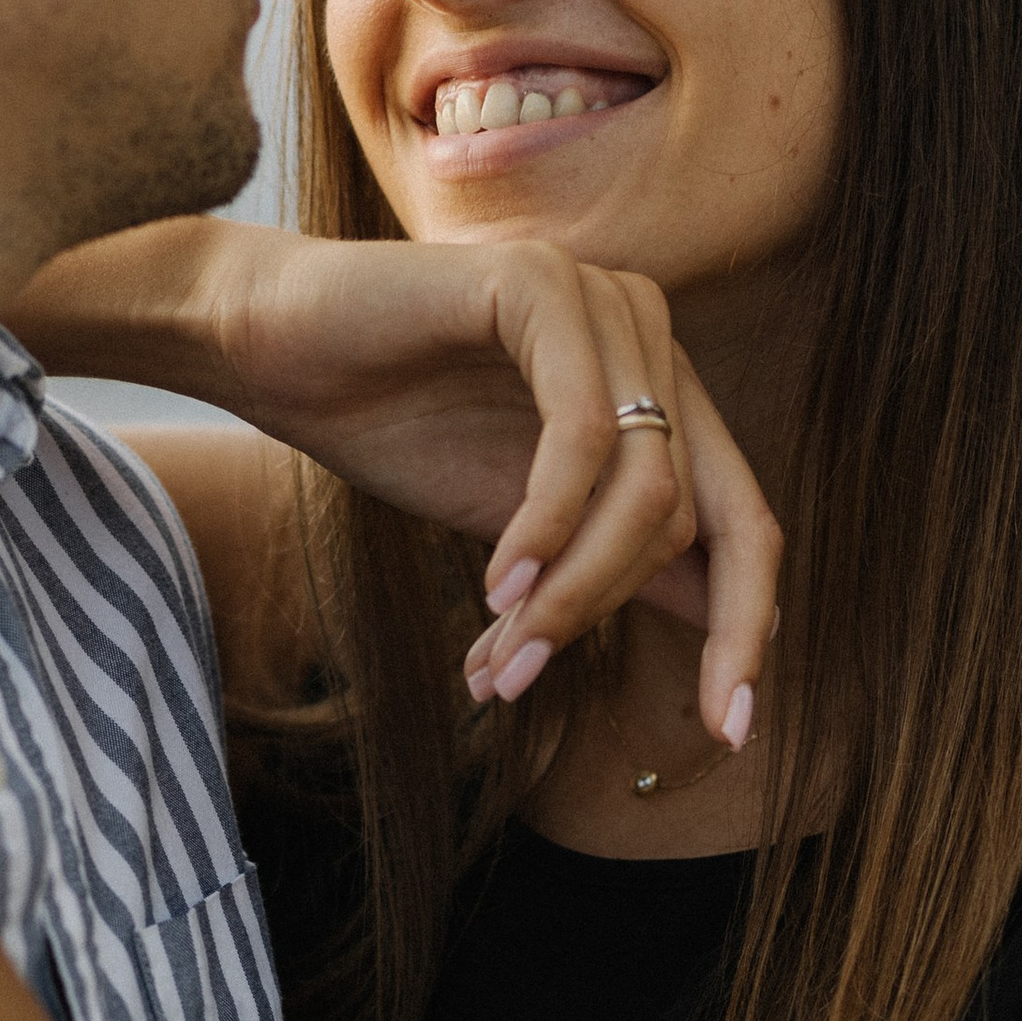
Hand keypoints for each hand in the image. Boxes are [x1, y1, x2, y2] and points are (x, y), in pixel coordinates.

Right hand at [21, 222, 781, 749]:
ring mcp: (606, 301)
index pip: (744, 523)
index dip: (749, 632)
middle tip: (519, 681)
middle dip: (610, 615)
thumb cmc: (392, 424)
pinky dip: (544, 526)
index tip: (731, 735)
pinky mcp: (543, 285)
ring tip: (496, 650)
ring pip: (647, 489)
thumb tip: (725, 640)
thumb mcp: (528, 526)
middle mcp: (652, 335)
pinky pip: (580, 437)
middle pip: (705, 515)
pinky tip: (493, 581)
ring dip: (571, 590)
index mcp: (660, 388)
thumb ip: (620, 563)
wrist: (272, 346)